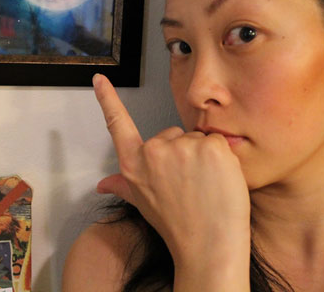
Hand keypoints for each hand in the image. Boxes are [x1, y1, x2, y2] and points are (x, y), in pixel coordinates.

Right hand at [93, 74, 250, 289]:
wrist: (208, 245)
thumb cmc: (178, 226)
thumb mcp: (144, 203)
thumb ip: (124, 185)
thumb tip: (103, 184)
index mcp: (135, 164)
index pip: (118, 125)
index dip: (108, 100)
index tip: (100, 78)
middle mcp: (154, 152)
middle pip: (173, 134)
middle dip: (184, 152)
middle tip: (189, 184)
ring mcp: (182, 147)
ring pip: (198, 139)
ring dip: (205, 157)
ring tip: (204, 187)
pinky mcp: (210, 147)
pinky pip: (219, 142)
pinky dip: (224, 158)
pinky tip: (219, 181)